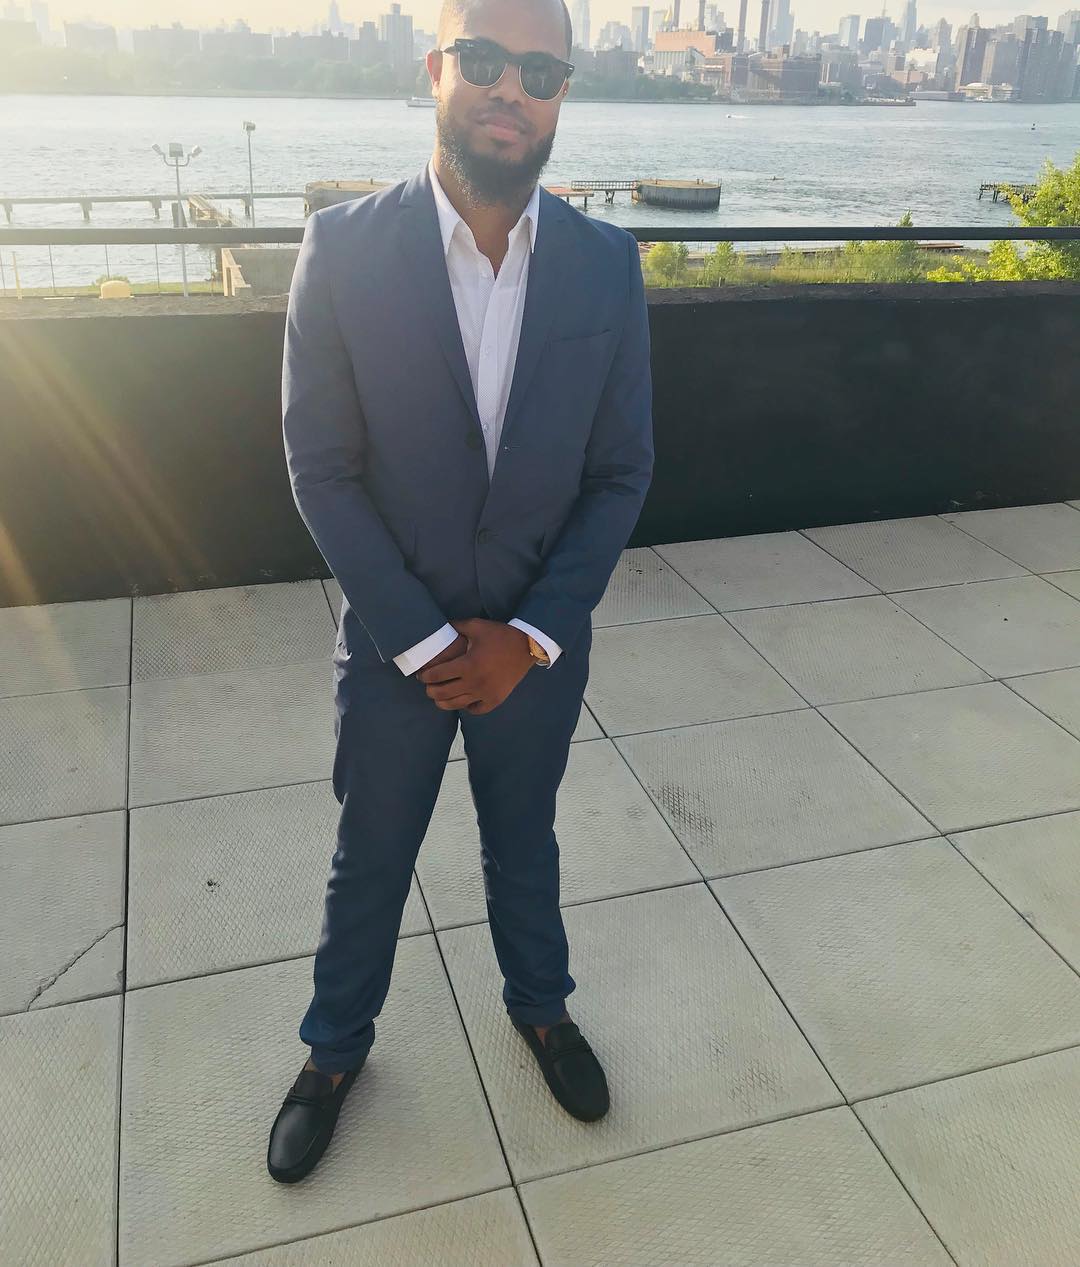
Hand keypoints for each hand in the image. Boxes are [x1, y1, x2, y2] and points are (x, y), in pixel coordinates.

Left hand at [416, 618, 533, 714]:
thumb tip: (441, 626)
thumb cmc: (500, 635)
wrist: (527, 646)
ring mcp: (486, 693)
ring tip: (439, 698)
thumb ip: (456, 626)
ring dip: (444, 702)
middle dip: (431, 691)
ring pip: (457, 705)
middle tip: (428, 687)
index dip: (426, 676)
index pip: (438, 675)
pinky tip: (463, 701)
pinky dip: (467, 707)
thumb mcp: (476, 626)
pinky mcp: (496, 699)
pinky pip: (476, 709)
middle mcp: (475, 682)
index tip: (422, 675)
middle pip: (443, 693)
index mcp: (468, 664)